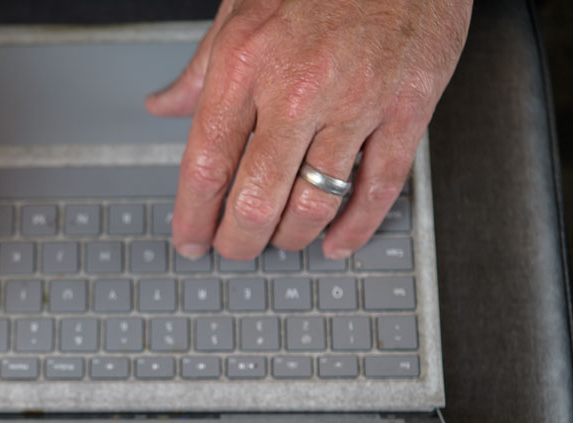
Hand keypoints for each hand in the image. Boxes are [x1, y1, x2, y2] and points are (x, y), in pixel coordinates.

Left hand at [146, 0, 471, 259]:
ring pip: (315, 202)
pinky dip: (355, 226)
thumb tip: (163, 107)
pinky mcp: (408, 107)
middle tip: (234, 249)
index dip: (193, 217)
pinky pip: (379, 187)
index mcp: (245, 63)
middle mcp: (296, 87)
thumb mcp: (241, 9)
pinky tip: (337, 242)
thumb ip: (201, 69)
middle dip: (239, 239)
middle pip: (256, 198)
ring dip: (292, 236)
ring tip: (280, 239)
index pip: (206, 165)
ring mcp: (356, 101)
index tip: (190, 240)